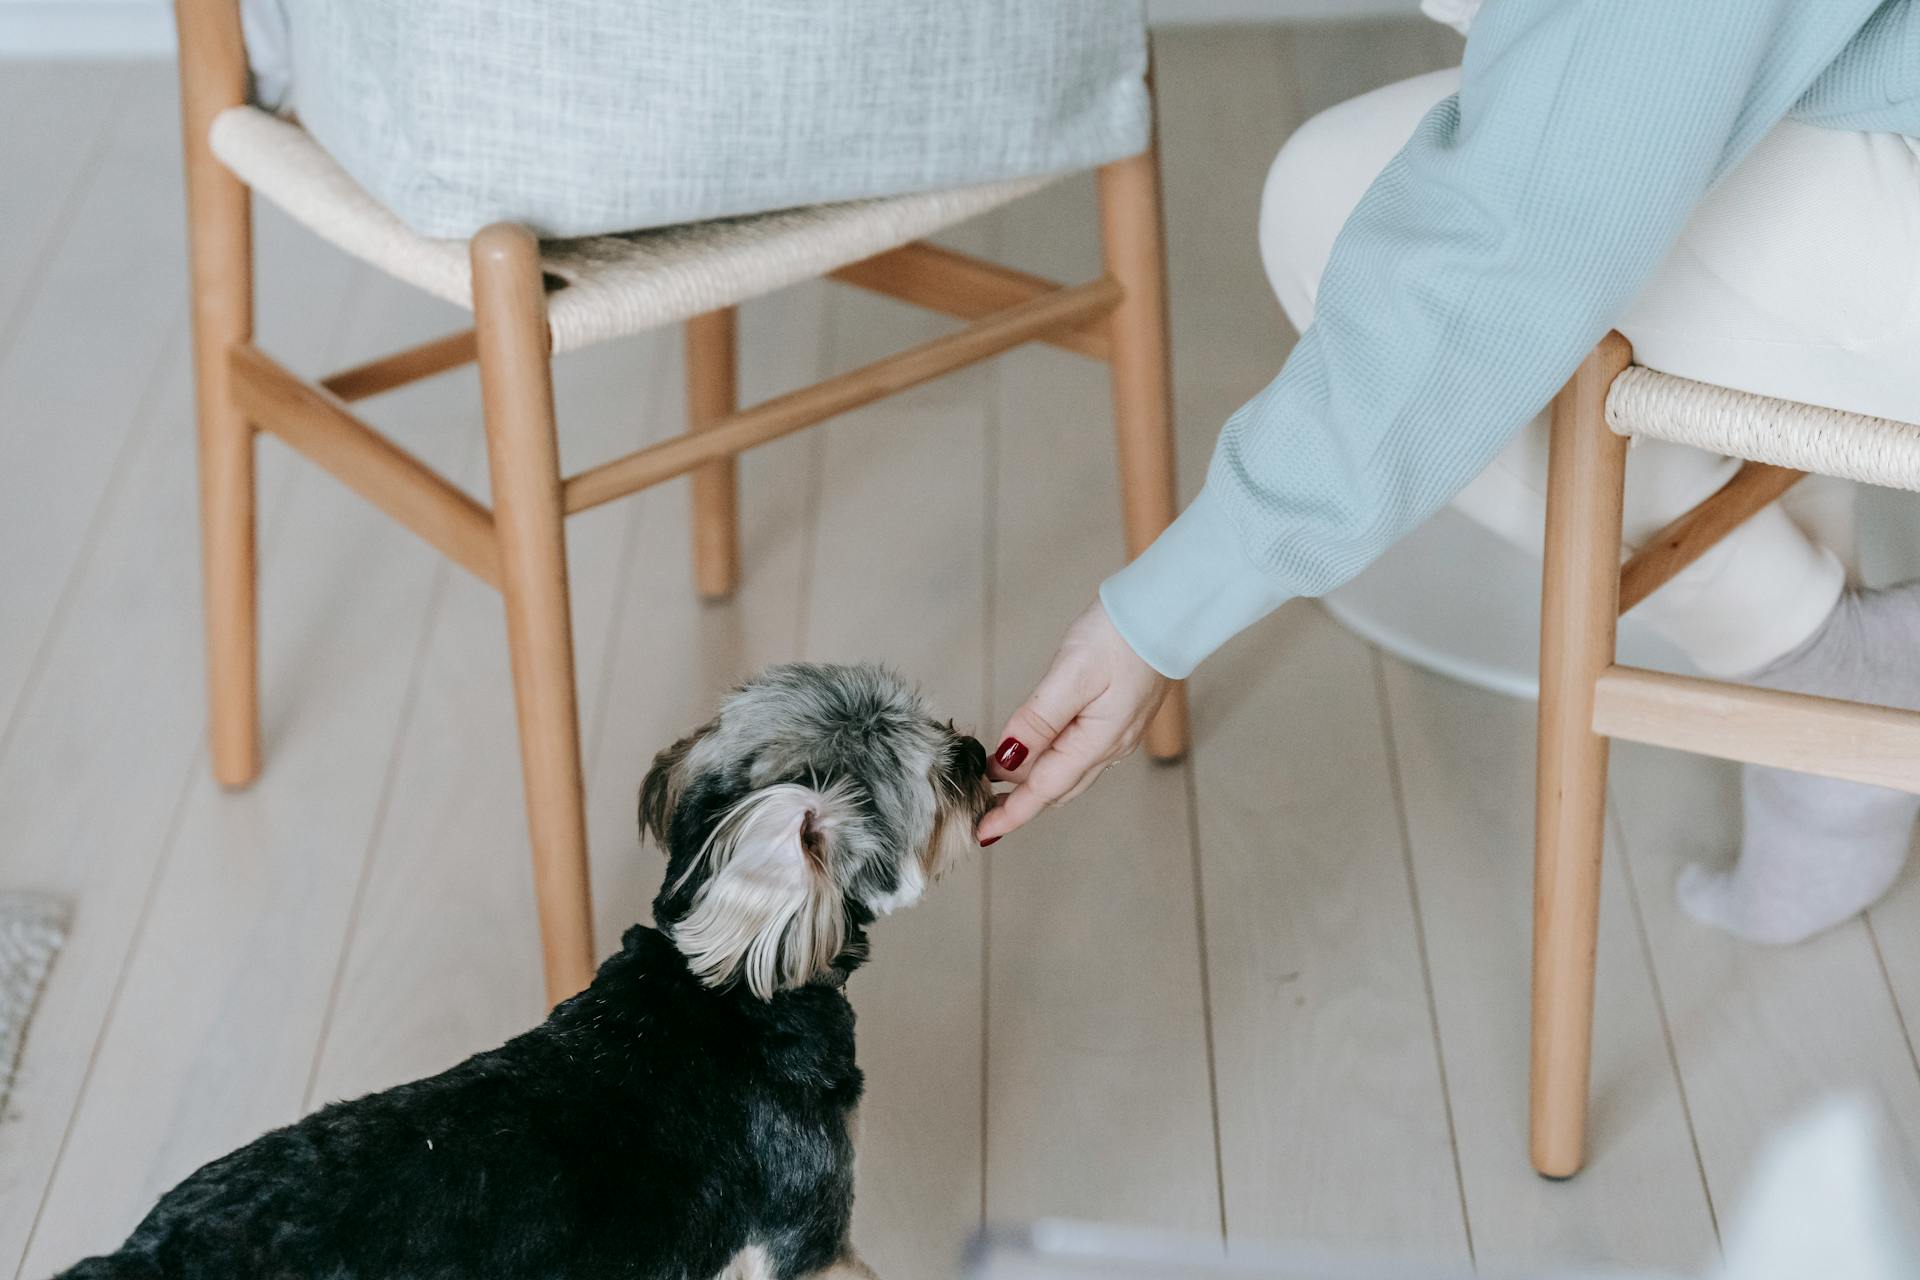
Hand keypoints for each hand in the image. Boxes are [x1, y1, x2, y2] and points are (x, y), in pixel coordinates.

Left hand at [975, 599, 1168, 844]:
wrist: (1170, 613)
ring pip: (1067, 772)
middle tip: (979, 804)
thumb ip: (1038, 721)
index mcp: (1097, 743)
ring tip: (996, 779)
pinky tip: (1033, 748)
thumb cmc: (1122, 637)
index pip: (1044, 790)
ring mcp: (1116, 735)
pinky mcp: (1117, 718)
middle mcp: (1109, 748)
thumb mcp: (1072, 675)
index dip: (1011, 812)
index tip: (981, 831)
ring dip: (1033, 781)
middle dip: (1019, 802)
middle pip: (1055, 788)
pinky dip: (1050, 760)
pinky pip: (1078, 753)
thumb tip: (1007, 762)